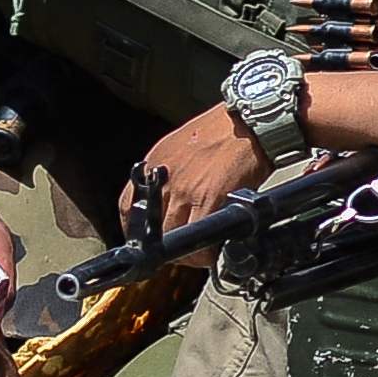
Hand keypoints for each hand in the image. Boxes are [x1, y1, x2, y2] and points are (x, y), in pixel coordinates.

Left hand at [123, 98, 266, 243]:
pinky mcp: (209, 198)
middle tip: (182, 251)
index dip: (137, 231)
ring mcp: (185, 189)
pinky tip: (213, 251)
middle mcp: (163, 179)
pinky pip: (200, 239)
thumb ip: (166, 174)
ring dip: (186, 254)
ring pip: (173, 238)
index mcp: (153, 165)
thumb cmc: (221, 132)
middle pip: (152, 229)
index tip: (149, 240)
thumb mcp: (178, 147)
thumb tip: (167, 201)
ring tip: (199, 254)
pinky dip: (205, 253)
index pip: (128, 209)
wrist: (249, 121)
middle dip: (166, 246)